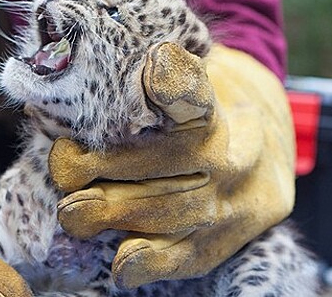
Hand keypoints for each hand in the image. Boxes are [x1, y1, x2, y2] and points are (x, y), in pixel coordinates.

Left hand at [48, 43, 295, 288]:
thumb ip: (144, 82)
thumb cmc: (202, 110)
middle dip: (108, 167)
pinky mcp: (225, 240)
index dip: (173, 85)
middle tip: (65, 167)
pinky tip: (121, 264)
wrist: (266, 148)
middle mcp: (232, 156)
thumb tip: (70, 91)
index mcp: (219, 108)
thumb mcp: (186, 78)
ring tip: (74, 211)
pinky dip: (150, 262)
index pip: (196, 96)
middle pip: (169, 163)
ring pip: (171, 214)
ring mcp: (233, 203)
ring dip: (115, 213)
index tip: (153, 66)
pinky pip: (187, 257)